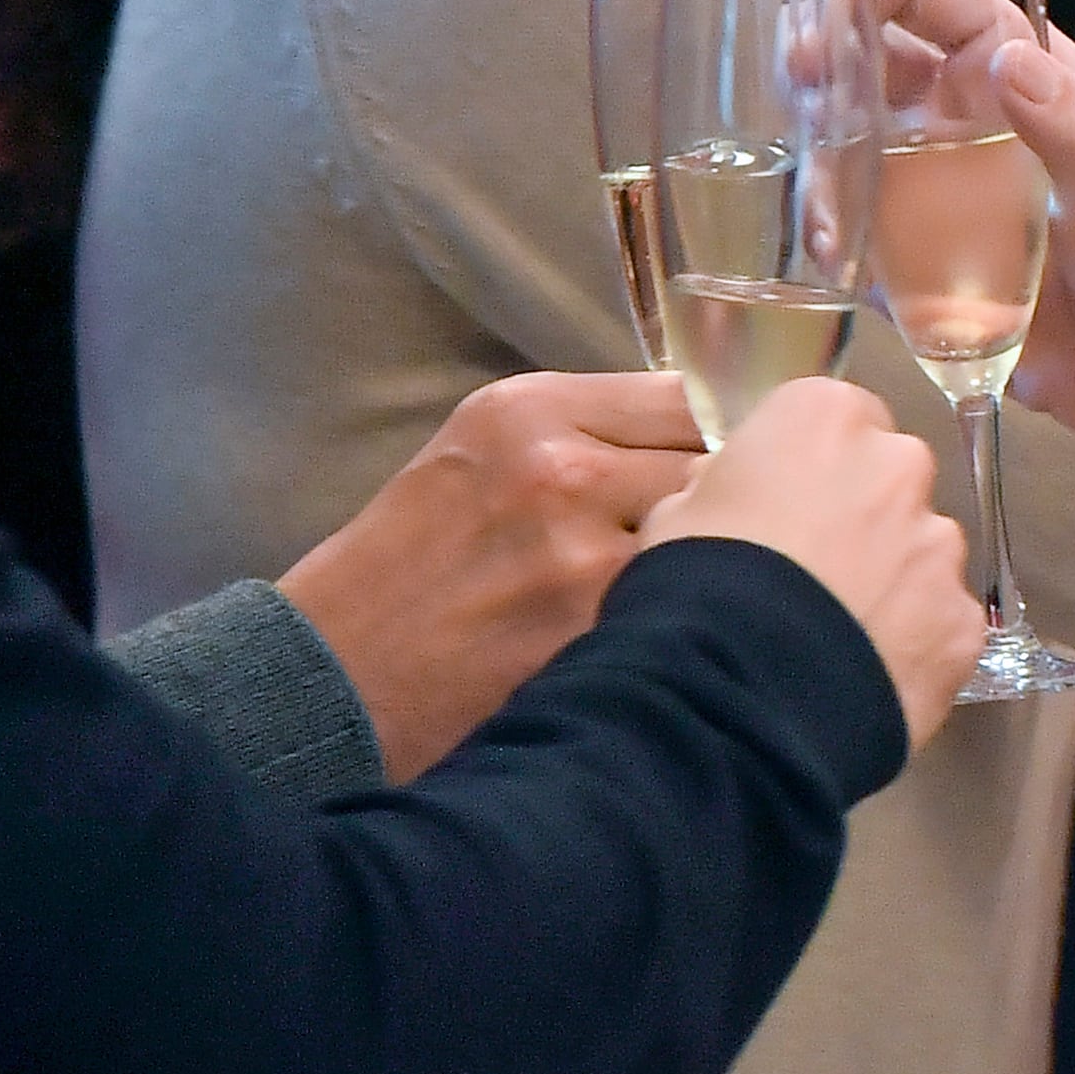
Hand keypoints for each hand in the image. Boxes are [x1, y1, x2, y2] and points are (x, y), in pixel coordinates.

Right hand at [277, 372, 704, 777]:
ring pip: (718, 540)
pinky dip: (694, 617)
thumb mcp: (483, 454)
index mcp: (532, 411)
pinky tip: (677, 629)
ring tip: (706, 583)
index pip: (688, 397)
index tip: (742, 460)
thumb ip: (590, 430)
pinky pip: (688, 608)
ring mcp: (586, 559)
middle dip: (736, 498)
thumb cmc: (410, 562)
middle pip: (721, 464)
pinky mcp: (598, 636)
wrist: (331, 675)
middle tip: (735, 529)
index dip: (728, 433)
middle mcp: (565, 471)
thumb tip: (713, 427)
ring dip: (724, 562)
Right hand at [637, 378, 983, 748]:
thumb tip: (740, 495)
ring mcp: (941, 544)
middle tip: (810, 570)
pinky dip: (912, 642)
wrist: (736, 689)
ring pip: (921, 550)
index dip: (804, 465)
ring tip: (836, 633)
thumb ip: (725, 485)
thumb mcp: (675, 512)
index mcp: (828, 418)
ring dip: (890, 579)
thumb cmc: (694, 583)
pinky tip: (866, 673)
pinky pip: (939, 620)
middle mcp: (900, 465)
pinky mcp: (963, 618)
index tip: (778, 504)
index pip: (832, 419)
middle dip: (860, 514)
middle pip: (889, 477)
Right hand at [859, 0, 1074, 484]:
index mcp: (1027, 71)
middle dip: (822, 68)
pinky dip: (834, 236)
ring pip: (846, 140)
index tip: (830, 19)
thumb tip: (1009, 59)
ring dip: (821, 161)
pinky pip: (855, 228)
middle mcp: (972, 113)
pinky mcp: (919, 255)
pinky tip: (838, 259)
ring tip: (832, 208)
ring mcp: (940, 184)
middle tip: (806, 103)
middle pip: (866, 57)